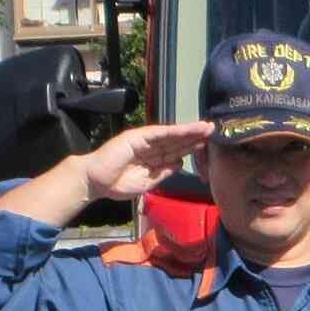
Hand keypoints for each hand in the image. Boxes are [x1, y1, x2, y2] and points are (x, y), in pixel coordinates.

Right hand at [78, 122, 216, 203]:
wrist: (96, 182)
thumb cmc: (117, 184)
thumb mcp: (147, 182)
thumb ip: (163, 173)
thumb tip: (179, 163)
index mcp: (153, 158)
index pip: (175, 151)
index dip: (191, 147)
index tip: (208, 144)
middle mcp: (150, 147)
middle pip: (176, 141)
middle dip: (195, 136)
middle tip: (214, 129)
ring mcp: (144, 140)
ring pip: (171, 135)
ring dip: (189, 131)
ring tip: (206, 127)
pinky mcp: (137, 137)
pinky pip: (159, 134)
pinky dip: (174, 131)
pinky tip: (188, 129)